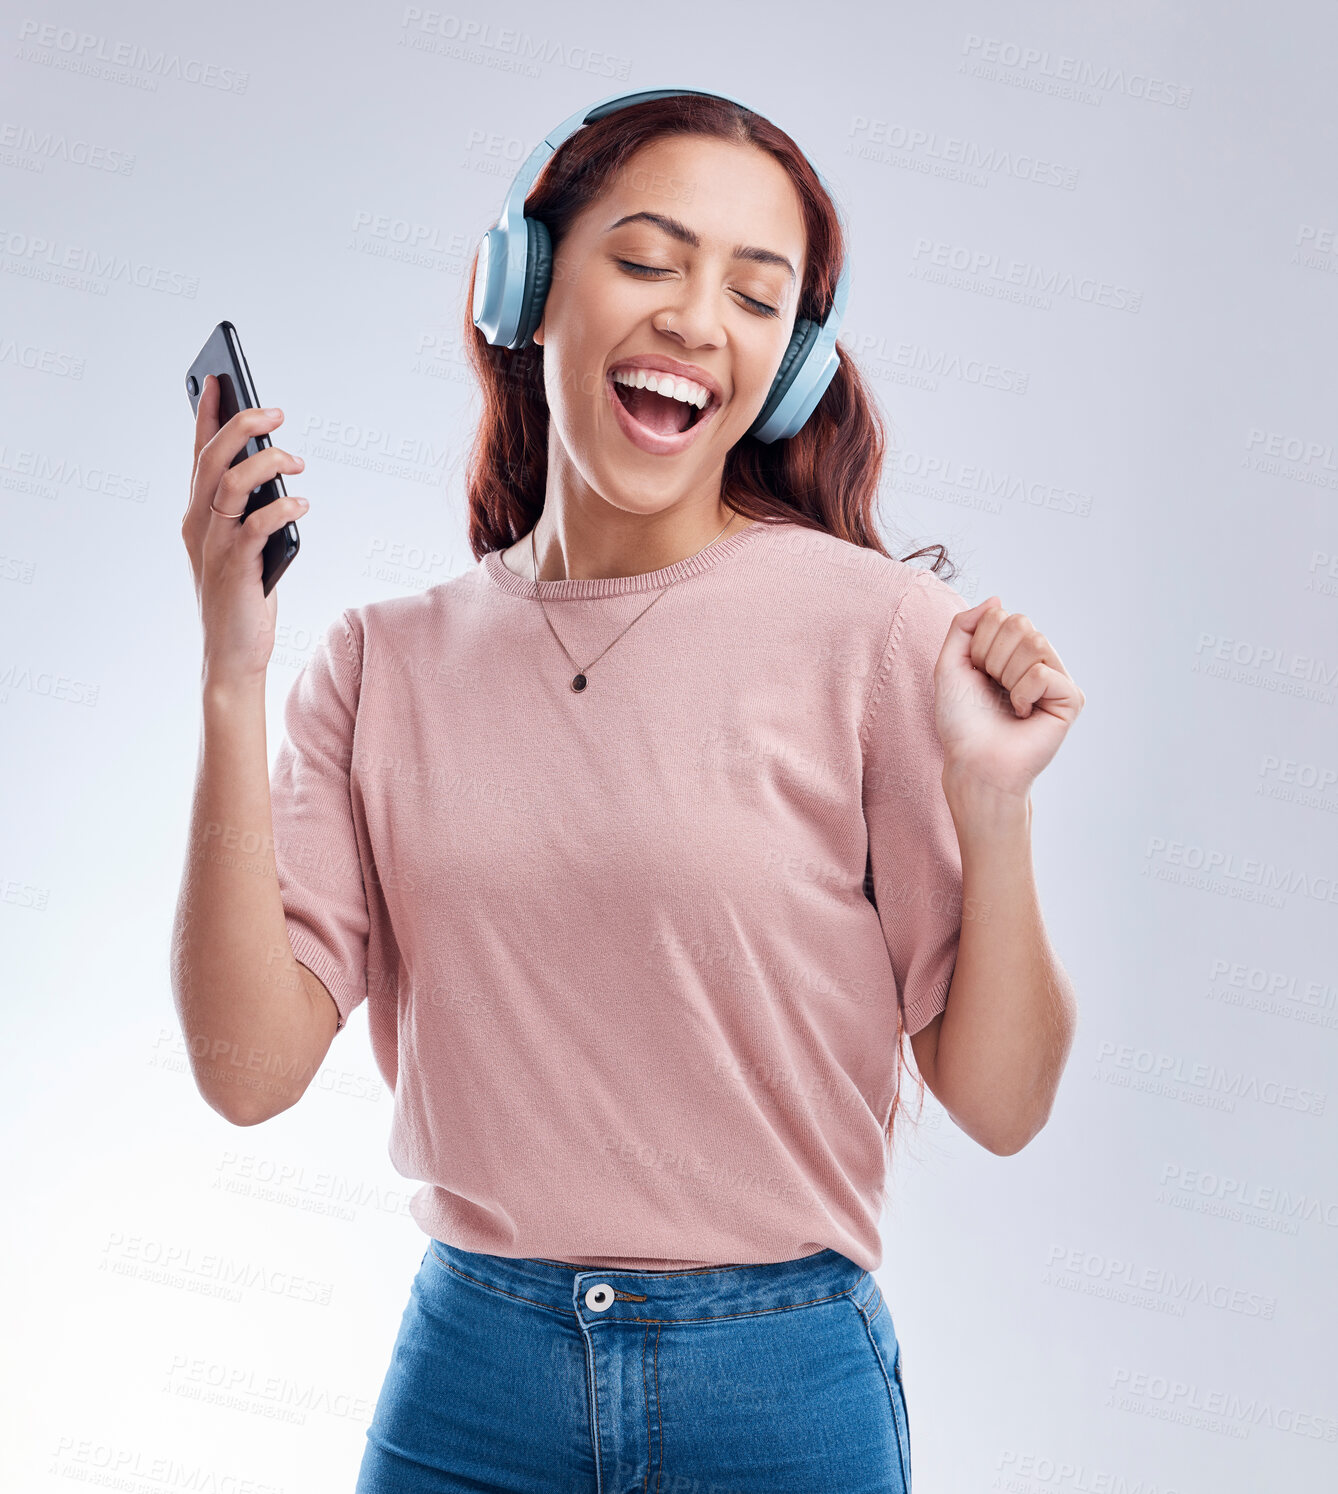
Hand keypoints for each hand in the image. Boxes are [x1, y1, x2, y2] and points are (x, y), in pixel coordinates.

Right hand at [181, 374, 309, 688]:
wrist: (233, 653)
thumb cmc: (243, 596)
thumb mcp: (244, 544)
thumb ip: (250, 510)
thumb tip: (275, 472)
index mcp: (199, 513)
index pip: (199, 453)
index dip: (208, 414)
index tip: (221, 379)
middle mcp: (200, 523)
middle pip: (213, 457)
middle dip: (242, 425)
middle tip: (274, 411)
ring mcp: (215, 544)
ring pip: (231, 483)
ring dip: (266, 462)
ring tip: (295, 461)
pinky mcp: (236, 567)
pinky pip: (256, 524)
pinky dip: (281, 507)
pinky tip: (301, 503)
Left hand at [934, 595, 1084, 798]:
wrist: (973, 761)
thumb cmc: (961, 721)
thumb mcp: (950, 664)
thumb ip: (964, 626)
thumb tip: (997, 600)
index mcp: (1012, 651)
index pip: (1002, 615)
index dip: (979, 645)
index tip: (977, 676)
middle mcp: (1038, 660)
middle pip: (1021, 623)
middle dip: (993, 657)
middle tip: (992, 689)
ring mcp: (1057, 679)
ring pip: (1035, 643)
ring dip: (1007, 675)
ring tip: (1007, 702)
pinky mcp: (1071, 699)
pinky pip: (1042, 672)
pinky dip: (1022, 693)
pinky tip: (1023, 714)